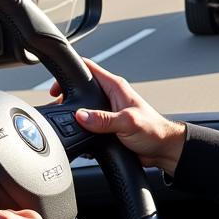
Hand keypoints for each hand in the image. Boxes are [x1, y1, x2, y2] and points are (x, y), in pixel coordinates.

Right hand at [51, 58, 186, 174]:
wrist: (162, 149)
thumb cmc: (153, 131)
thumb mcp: (127, 123)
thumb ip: (104, 120)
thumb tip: (81, 116)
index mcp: (115, 87)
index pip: (90, 68)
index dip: (72, 70)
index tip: (57, 82)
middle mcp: (110, 96)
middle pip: (82, 89)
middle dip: (67, 96)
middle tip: (56, 105)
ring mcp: (108, 111)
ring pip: (83, 108)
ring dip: (74, 115)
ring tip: (65, 123)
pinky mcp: (107, 125)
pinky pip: (88, 124)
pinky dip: (81, 129)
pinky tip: (78, 136)